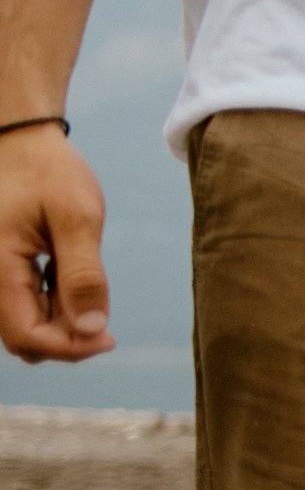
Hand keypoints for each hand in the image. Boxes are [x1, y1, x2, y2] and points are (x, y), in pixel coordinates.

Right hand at [0, 123, 113, 363]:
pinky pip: (24, 305)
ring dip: (61, 320)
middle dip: (67, 338)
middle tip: (102, 310)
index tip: (109, 338)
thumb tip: (92, 329)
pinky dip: (53, 303)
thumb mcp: (78, 218)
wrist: (21, 142)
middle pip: (24, 338)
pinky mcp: (1, 271)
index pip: (27, 337)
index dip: (70, 348)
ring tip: (84, 277)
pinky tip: (69, 272)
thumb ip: (84, 275)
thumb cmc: (49, 172)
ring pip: (24, 324)